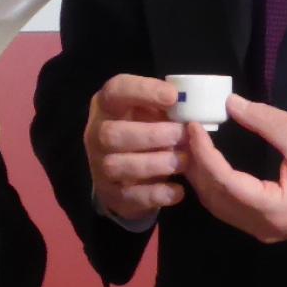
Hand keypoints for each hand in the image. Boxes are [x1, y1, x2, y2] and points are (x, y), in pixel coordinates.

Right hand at [82, 74, 189, 225]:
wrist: (127, 174)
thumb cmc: (144, 132)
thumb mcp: (151, 113)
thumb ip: (165, 107)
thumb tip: (189, 105)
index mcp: (108, 106)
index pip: (116, 90)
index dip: (143, 91)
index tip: (173, 96)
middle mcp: (96, 134)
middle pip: (111, 134)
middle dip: (152, 135)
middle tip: (182, 136)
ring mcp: (100, 166)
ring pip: (118, 165)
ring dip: (156, 163)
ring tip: (183, 161)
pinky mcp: (111, 194)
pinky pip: (130, 196)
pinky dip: (158, 193)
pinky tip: (177, 190)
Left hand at [180, 94, 286, 241]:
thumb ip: (263, 120)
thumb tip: (228, 102)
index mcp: (274, 209)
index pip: (223, 181)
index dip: (203, 153)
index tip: (192, 126)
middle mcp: (263, 227)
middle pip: (214, 198)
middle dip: (196, 165)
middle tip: (185, 132)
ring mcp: (265, 230)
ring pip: (219, 206)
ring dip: (202, 177)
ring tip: (193, 144)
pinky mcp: (268, 226)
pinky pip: (230, 209)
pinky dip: (215, 186)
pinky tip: (209, 163)